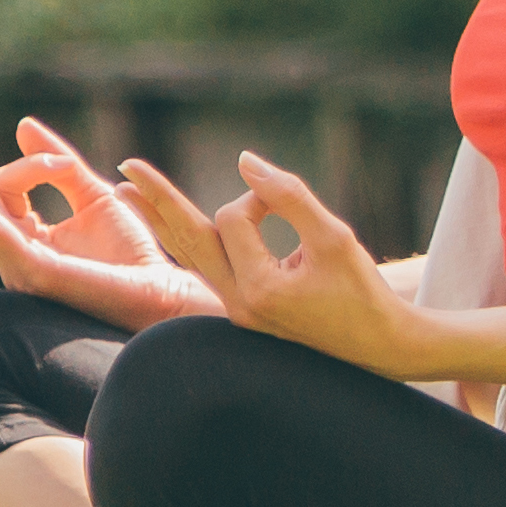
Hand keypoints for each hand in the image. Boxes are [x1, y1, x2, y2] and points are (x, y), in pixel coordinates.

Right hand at [0, 115, 218, 333]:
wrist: (159, 292)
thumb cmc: (131, 254)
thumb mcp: (92, 195)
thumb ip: (58, 164)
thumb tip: (21, 125)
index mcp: (28, 235)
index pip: (6, 183)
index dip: (31, 163)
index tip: (60, 163)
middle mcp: (14, 251)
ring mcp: (19, 264)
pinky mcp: (35, 271)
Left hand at [118, 151, 429, 379]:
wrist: (381, 346)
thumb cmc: (363, 291)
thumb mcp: (334, 236)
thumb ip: (288, 195)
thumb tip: (243, 160)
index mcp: (259, 290)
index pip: (234, 219)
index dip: (260, 195)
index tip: (286, 196)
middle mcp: (239, 305)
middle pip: (187, 240)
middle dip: (157, 202)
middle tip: (124, 168)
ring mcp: (238, 313)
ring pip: (191, 257)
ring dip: (163, 222)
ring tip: (126, 194)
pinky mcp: (245, 312)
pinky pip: (206, 270)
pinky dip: (189, 243)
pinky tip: (171, 226)